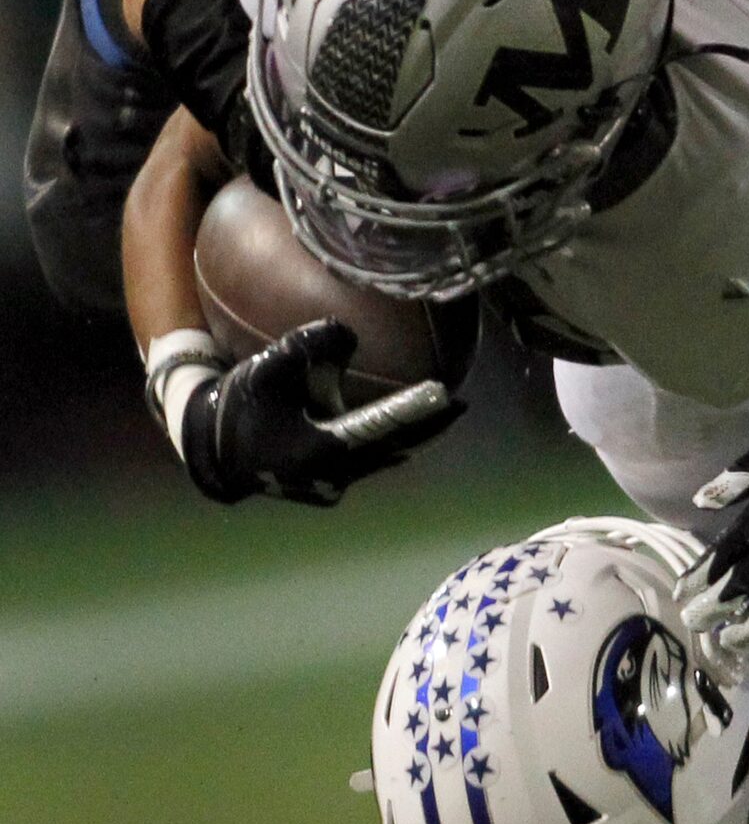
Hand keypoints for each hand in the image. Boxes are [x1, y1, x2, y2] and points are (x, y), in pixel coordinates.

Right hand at [180, 318, 459, 504]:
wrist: (212, 453)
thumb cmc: (240, 406)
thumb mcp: (266, 369)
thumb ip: (305, 346)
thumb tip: (348, 334)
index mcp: (316, 450)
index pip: (376, 425)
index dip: (411, 408)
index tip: (443, 393)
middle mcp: (330, 475)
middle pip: (391, 446)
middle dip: (427, 427)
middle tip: (461, 405)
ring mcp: (330, 486)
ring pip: (381, 457)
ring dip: (410, 437)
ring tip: (443, 416)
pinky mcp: (327, 489)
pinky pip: (366, 462)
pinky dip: (386, 444)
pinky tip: (406, 431)